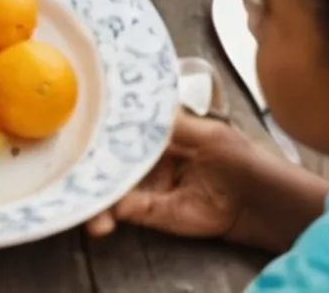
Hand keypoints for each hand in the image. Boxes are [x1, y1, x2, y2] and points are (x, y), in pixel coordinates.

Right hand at [86, 114, 302, 248]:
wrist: (261, 202)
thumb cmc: (239, 158)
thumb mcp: (207, 132)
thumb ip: (169, 124)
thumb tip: (131, 111)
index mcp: (156, 133)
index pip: (120, 127)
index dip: (99, 126)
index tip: (77, 125)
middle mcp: (145, 157)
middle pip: (108, 156)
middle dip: (88, 160)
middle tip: (67, 163)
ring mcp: (145, 185)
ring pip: (109, 184)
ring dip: (92, 191)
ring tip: (80, 199)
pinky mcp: (151, 212)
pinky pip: (123, 210)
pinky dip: (108, 213)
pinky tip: (97, 217)